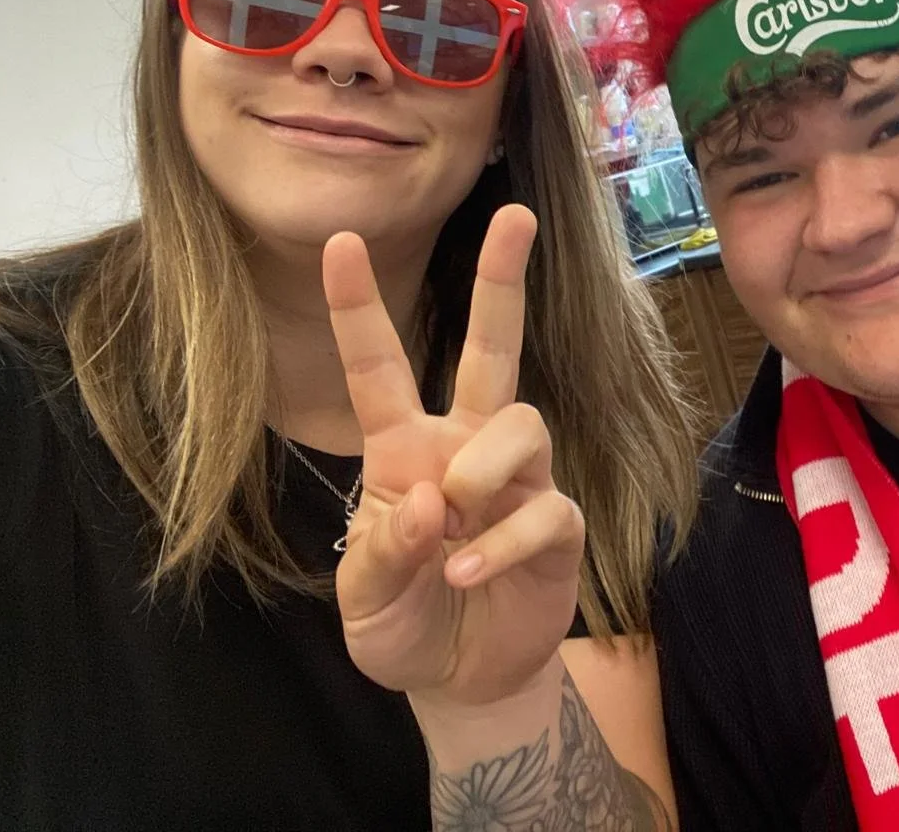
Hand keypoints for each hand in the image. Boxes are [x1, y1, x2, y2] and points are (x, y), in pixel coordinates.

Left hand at [326, 205, 583, 709]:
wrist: (462, 681)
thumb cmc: (403, 623)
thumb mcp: (363, 598)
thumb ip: (384, 549)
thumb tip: (434, 498)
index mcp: (405, 450)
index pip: (379, 369)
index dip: (357, 308)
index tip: (341, 242)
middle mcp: (466, 448)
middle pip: (490, 349)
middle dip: (501, 281)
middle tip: (515, 216)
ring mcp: (518, 483)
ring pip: (521, 423)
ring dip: (484, 466)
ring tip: (456, 518)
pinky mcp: (558, 526)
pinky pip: (543, 508)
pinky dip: (503, 542)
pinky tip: (469, 575)